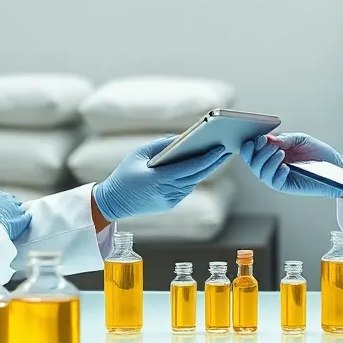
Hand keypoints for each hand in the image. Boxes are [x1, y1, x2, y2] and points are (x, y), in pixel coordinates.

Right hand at [0, 188, 31, 239]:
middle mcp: (4, 196)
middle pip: (7, 200)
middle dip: (6, 207)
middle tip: (1, 216)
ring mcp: (14, 206)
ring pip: (17, 207)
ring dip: (14, 213)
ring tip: (10, 221)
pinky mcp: (21, 217)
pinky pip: (26, 216)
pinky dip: (24, 220)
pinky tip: (21, 225)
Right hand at [93, 137, 231, 221]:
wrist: (114, 202)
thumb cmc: (125, 173)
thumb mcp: (139, 153)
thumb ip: (161, 144)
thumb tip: (184, 137)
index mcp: (158, 179)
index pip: (189, 168)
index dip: (207, 158)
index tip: (221, 148)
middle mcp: (167, 192)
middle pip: (197, 176)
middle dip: (213, 162)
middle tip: (228, 149)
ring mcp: (170, 200)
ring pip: (194, 182)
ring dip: (206, 169)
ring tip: (219, 155)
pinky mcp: (170, 204)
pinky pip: (187, 188)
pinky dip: (194, 176)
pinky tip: (203, 165)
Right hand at [240, 133, 342, 196]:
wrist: (335, 166)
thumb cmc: (318, 152)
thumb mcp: (301, 140)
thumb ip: (285, 139)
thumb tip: (268, 139)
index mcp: (272, 152)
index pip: (253, 151)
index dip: (251, 146)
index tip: (259, 139)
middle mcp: (272, 165)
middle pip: (253, 163)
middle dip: (259, 154)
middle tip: (272, 147)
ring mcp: (278, 176)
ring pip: (262, 174)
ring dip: (268, 163)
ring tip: (281, 154)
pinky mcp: (287, 186)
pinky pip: (274, 183)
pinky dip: (277, 174)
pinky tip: (285, 168)